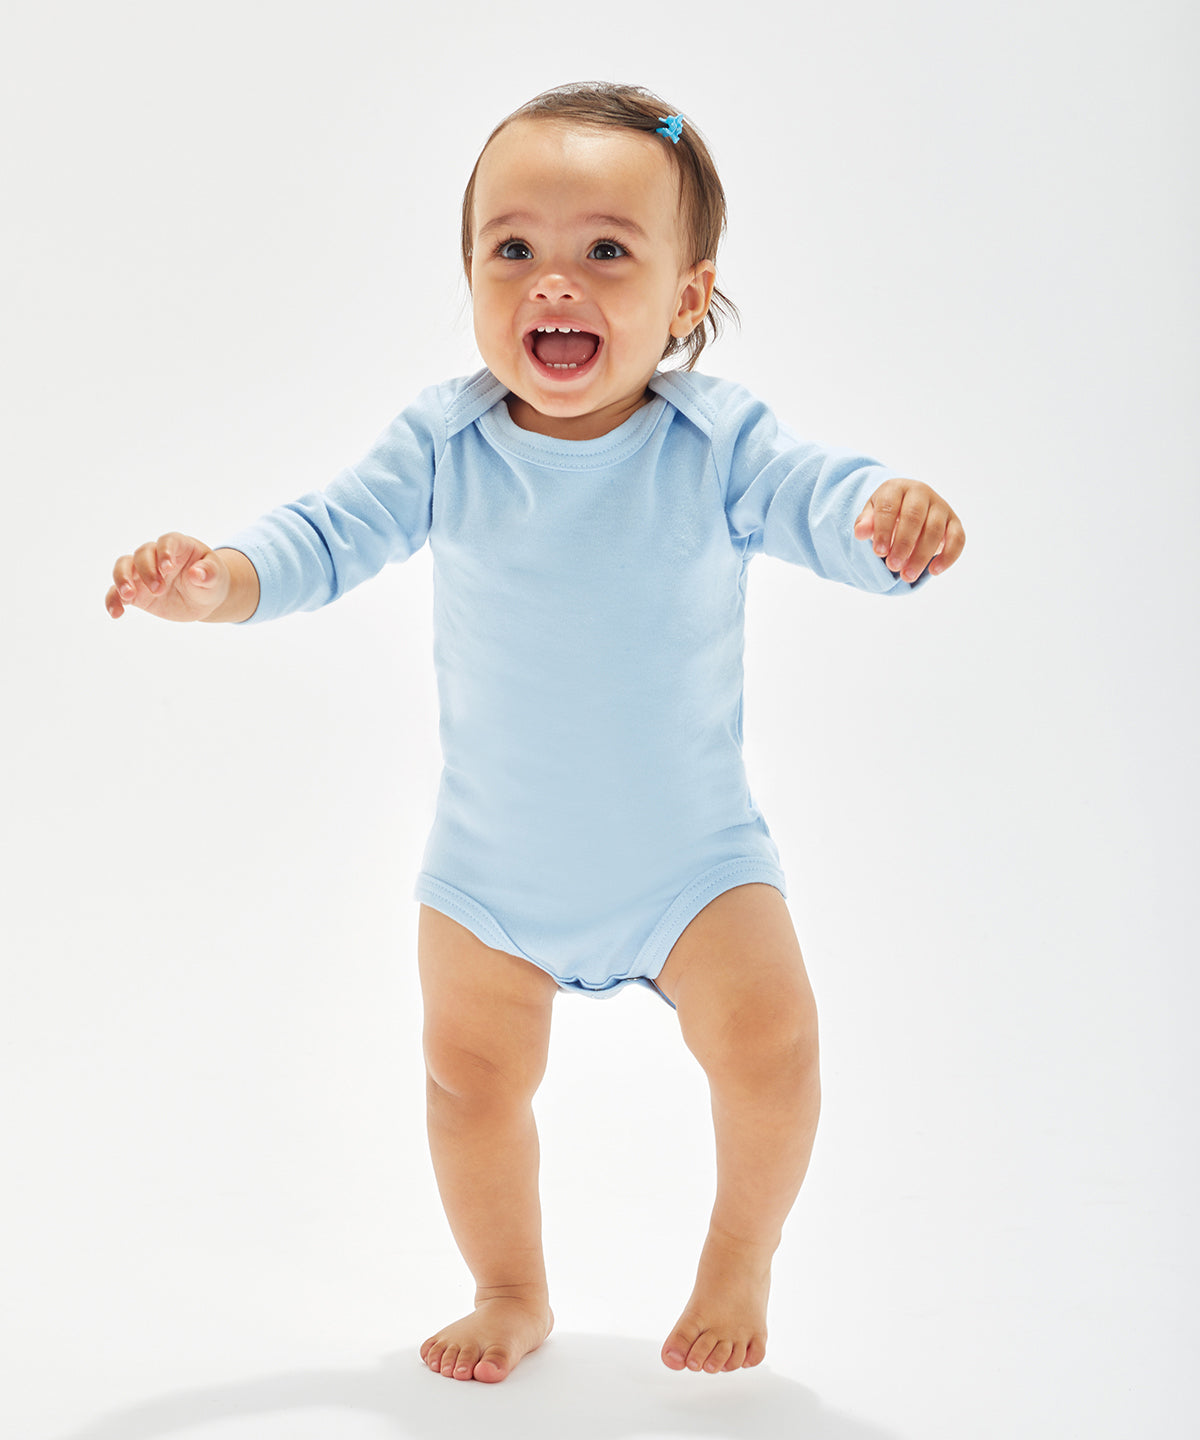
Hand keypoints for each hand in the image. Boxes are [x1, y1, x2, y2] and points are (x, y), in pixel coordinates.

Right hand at [106, 532, 231, 621]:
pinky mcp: (136, 591)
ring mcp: (143, 572)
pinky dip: (113, 600)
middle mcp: (156, 556)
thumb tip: (197, 574)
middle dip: (147, 570)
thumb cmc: (209, 581)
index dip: (165, 551)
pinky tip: (116, 613)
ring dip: (122, 579)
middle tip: (158, 589)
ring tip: (128, 596)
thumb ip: (209, 573)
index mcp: (178, 546)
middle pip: (142, 554)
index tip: (167, 567)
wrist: (202, 599)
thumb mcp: (216, 578)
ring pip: (123, 567)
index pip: (167, 541)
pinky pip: (117, 592)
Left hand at [854, 478, 964, 581]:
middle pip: (914, 517)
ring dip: (921, 555)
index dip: (883, 530)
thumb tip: (860, 532)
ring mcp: (940, 506)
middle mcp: (921, 492)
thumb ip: (865, 523)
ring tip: (907, 575)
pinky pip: (958, 538)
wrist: (907, 506)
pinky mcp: (954, 521)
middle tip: (892, 566)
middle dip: (903, 544)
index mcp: (897, 488)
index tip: (878, 552)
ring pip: (935, 530)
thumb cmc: (886, 513)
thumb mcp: (871, 514)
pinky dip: (948, 556)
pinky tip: (934, 571)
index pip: (889, 507)